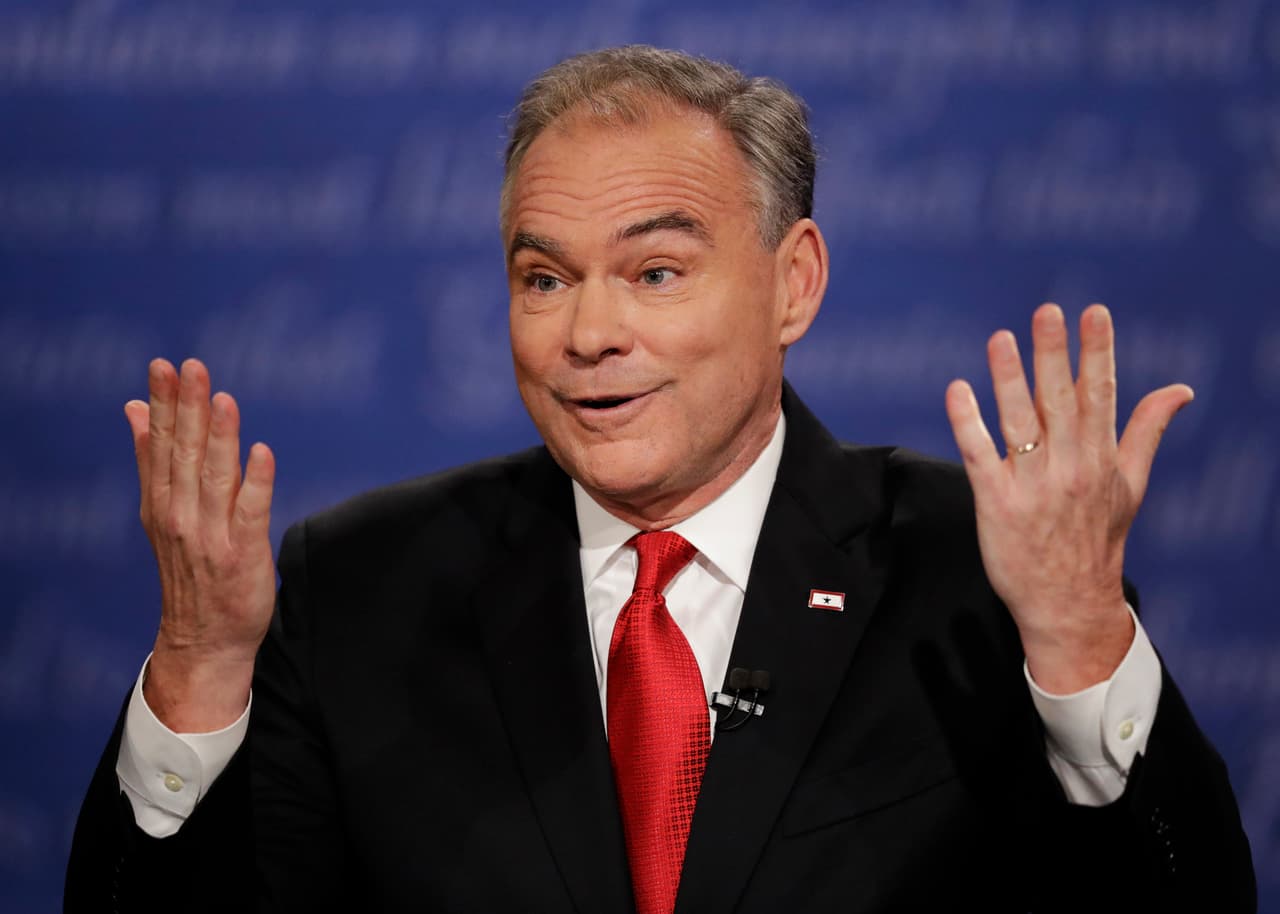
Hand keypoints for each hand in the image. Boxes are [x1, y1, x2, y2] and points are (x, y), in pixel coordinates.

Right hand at [126, 358, 276, 730]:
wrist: (204, 640)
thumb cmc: (190, 569)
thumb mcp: (161, 512)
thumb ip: (152, 460)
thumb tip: (134, 409)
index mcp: (162, 502)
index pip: (160, 445)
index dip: (162, 405)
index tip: (164, 366)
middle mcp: (182, 516)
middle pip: (184, 454)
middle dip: (188, 409)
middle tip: (192, 367)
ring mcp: (212, 536)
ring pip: (215, 477)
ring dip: (219, 437)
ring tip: (223, 398)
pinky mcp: (244, 554)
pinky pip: (252, 513)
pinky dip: (257, 482)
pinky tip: (262, 451)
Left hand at [944, 303, 1190, 693]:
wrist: (1068, 603)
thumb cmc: (1097, 539)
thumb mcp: (1130, 485)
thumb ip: (1147, 431)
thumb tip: (1181, 390)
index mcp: (1101, 458)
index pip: (1101, 395)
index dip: (1098, 352)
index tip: (1094, 313)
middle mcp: (1069, 467)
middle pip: (1059, 401)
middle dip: (1054, 354)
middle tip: (1046, 311)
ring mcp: (1032, 486)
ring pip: (1019, 422)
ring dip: (1008, 378)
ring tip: (1000, 339)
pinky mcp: (997, 504)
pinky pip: (980, 455)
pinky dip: (969, 422)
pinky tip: (958, 390)